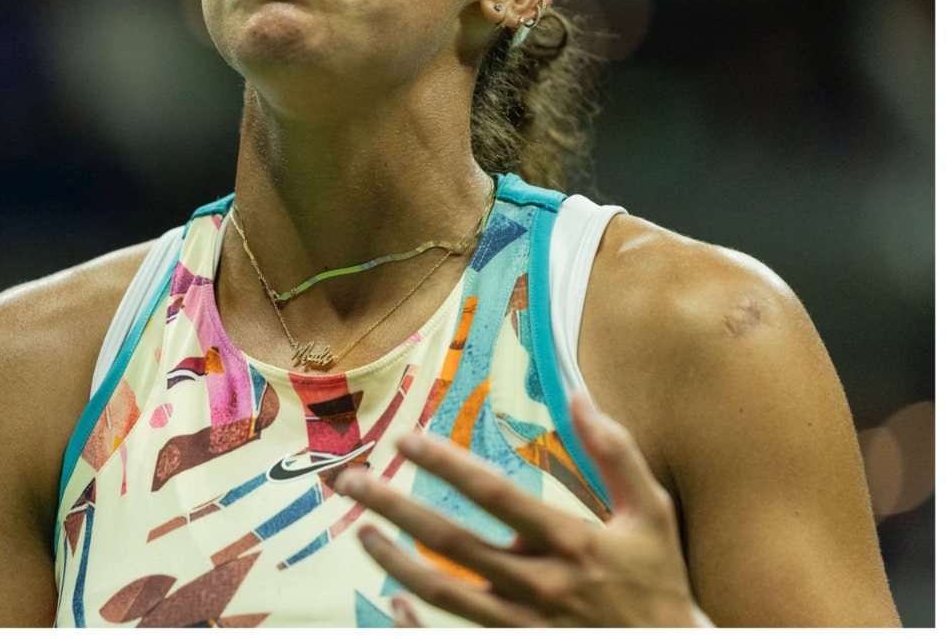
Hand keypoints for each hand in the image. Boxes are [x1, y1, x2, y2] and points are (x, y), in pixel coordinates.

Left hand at [333, 394, 712, 626]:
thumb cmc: (658, 581)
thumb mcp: (653, 513)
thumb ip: (615, 453)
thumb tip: (579, 394)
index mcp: (571, 542)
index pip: (495, 494)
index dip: (446, 465)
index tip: (404, 439)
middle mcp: (541, 585)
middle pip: (451, 543)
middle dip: (395, 507)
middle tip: (351, 482)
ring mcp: (524, 627)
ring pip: (444, 594)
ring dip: (394, 562)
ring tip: (361, 533)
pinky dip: (417, 626)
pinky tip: (389, 603)